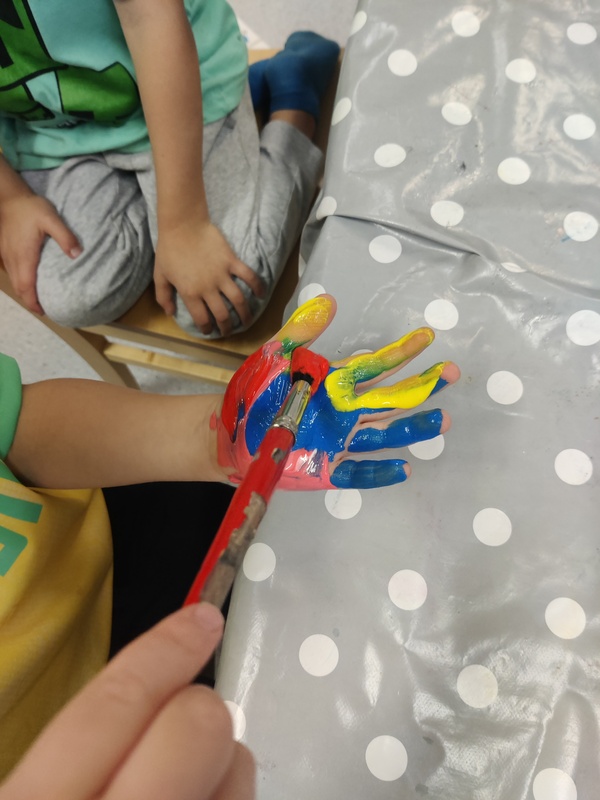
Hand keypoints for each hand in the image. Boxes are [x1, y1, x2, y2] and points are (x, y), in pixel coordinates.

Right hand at [0, 191, 80, 313]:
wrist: (9, 197)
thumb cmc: (30, 208)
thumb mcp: (51, 219)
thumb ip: (65, 237)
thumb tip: (77, 255)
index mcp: (24, 256)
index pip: (26, 287)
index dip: (33, 302)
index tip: (45, 311)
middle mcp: (13, 259)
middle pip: (19, 288)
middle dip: (30, 301)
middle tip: (46, 309)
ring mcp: (6, 255)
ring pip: (14, 281)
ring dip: (25, 293)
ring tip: (39, 299)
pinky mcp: (5, 250)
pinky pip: (12, 272)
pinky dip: (21, 282)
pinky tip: (30, 280)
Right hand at [0, 604, 254, 799]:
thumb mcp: (33, 787)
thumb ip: (73, 747)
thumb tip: (150, 685)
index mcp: (37, 799)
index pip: (114, 704)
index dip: (165, 651)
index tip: (201, 619)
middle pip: (196, 726)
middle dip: (199, 709)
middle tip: (185, 721)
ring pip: (237, 767)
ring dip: (221, 761)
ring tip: (187, 783)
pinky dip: (227, 794)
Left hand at [154, 217, 264, 336]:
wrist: (183, 225)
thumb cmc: (169, 250)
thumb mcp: (160, 275)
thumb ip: (163, 296)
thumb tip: (170, 313)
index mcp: (190, 294)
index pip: (202, 319)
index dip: (207, 328)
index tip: (209, 330)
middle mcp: (208, 288)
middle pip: (222, 315)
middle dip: (227, 327)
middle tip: (229, 331)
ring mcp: (222, 275)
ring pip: (238, 300)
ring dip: (245, 313)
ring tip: (247, 320)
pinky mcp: (232, 262)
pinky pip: (248, 276)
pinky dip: (257, 286)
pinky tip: (261, 294)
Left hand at [215, 294, 459, 489]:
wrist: (226, 434)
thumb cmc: (252, 394)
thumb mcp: (273, 356)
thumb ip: (300, 332)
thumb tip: (328, 301)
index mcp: (335, 383)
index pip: (375, 365)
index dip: (401, 352)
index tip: (427, 337)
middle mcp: (344, 411)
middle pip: (390, 398)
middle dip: (421, 386)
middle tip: (450, 374)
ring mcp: (338, 440)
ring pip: (384, 433)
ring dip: (412, 427)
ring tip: (442, 420)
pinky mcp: (325, 468)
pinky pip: (358, 472)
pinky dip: (381, 472)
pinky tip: (405, 467)